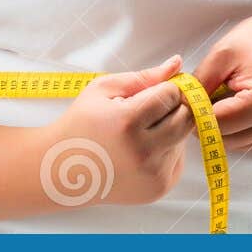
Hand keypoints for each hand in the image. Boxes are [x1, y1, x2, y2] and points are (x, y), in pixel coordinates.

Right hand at [44, 54, 195, 206]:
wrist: (64, 169)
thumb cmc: (81, 124)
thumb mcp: (103, 89)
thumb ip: (144, 76)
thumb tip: (177, 63)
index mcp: (128, 122)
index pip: (172, 94)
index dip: (163, 88)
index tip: (149, 92)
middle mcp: (144, 152)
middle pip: (186, 117)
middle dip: (173, 107)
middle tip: (149, 108)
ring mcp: (154, 174)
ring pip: (184, 138)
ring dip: (171, 129)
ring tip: (140, 131)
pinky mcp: (160, 188)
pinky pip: (178, 158)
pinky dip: (167, 149)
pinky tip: (142, 150)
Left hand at [192, 7, 251, 153]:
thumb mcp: (224, 53)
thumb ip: (201, 82)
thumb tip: (182, 104)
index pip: (216, 125)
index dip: (196, 112)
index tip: (189, 96)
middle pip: (223, 139)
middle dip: (207, 120)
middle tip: (204, 92)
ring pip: (232, 143)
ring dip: (220, 125)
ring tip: (222, 94)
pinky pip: (245, 140)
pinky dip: (234, 126)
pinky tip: (235, 101)